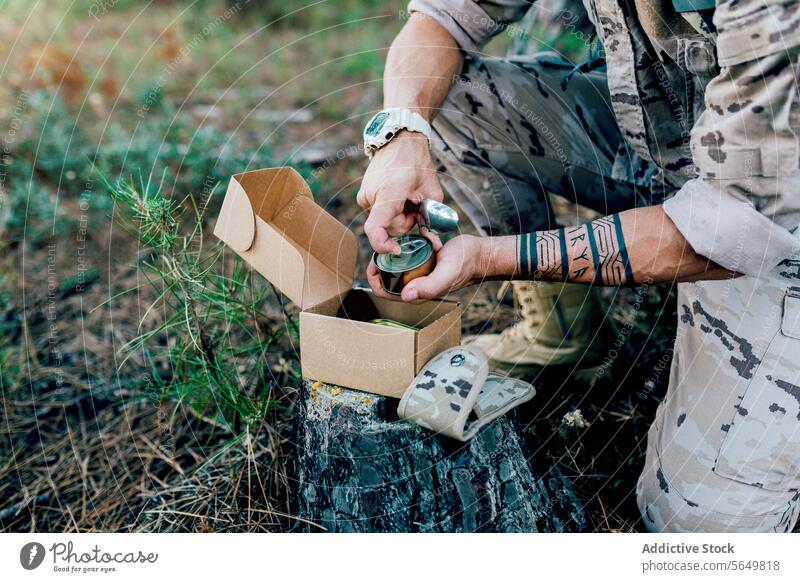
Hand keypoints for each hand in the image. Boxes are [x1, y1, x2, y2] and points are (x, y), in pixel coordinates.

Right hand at [357, 130, 443, 254]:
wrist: (399, 140)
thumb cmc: (416, 163)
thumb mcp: (432, 191)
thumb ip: (432, 218)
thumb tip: (434, 244)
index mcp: (387, 196)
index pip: (375, 230)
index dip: (384, 246)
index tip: (397, 249)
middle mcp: (370, 198)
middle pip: (389, 228)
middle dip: (405, 223)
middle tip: (416, 204)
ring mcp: (364, 197)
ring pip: (385, 221)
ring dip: (399, 216)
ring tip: (407, 197)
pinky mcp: (364, 196)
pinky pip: (380, 213)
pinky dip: (392, 210)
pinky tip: (399, 196)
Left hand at [367, 235, 488, 300]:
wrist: (480, 253)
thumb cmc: (466, 264)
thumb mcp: (447, 273)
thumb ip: (429, 287)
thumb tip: (406, 295)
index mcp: (418, 293)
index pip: (386, 293)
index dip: (374, 281)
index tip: (373, 263)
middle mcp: (417, 285)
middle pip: (388, 278)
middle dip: (382, 264)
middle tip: (383, 250)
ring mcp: (420, 274)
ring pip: (397, 266)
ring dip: (397, 253)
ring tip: (402, 242)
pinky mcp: (425, 262)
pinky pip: (411, 255)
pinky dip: (411, 244)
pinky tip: (421, 238)